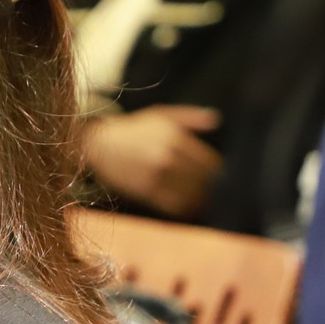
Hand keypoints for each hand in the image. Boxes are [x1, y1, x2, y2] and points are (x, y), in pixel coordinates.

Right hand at [83, 105, 221, 218]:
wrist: (100, 144)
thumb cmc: (135, 128)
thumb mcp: (162, 115)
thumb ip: (191, 117)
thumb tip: (216, 119)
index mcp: (176, 138)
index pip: (210, 164)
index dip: (221, 174)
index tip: (224, 178)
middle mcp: (167, 158)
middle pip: (203, 182)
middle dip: (213, 189)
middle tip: (218, 194)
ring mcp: (156, 177)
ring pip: (191, 196)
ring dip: (201, 201)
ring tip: (205, 202)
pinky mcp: (145, 191)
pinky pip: (173, 206)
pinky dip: (185, 209)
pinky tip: (189, 207)